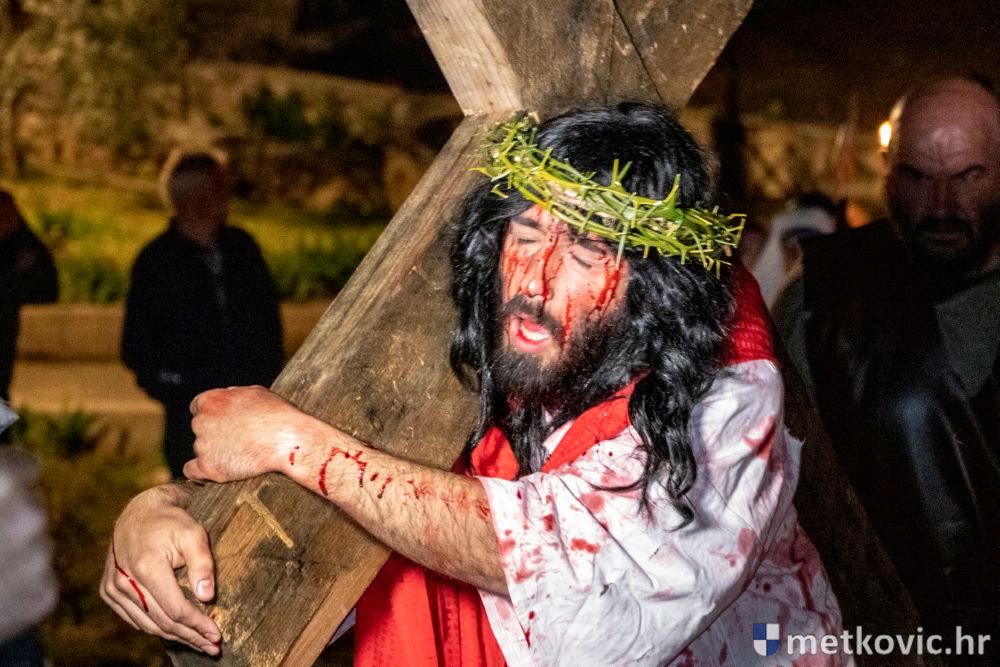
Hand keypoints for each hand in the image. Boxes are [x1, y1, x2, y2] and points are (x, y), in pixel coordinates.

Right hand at [99, 484, 220, 654]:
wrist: (139, 513)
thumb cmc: (171, 522)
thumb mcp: (194, 534)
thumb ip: (202, 564)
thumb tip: (207, 597)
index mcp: (145, 566)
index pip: (175, 608)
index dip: (197, 624)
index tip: (217, 634)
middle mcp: (124, 581)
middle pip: (162, 621)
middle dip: (190, 636)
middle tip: (213, 647)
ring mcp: (113, 588)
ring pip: (147, 624)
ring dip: (175, 637)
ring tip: (200, 644)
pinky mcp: (109, 592)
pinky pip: (135, 619)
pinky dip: (156, 627)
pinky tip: (176, 632)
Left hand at [184, 385, 322, 482]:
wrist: (288, 441)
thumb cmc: (277, 416)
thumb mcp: (255, 393)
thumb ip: (232, 395)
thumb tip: (225, 397)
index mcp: (210, 401)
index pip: (198, 407)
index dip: (212, 415)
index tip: (224, 423)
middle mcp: (201, 422)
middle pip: (200, 429)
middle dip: (215, 433)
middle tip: (238, 440)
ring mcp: (203, 446)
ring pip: (202, 450)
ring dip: (216, 452)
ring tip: (243, 455)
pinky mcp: (208, 467)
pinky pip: (192, 472)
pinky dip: (201, 473)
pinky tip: (214, 471)